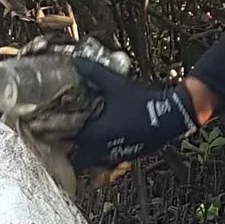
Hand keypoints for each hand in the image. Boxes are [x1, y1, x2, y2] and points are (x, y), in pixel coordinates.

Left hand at [68, 60, 198, 168]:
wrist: (172, 114)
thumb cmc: (143, 102)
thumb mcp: (116, 84)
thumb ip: (94, 73)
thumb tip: (78, 62)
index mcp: (98, 133)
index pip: (72, 141)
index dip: (60, 136)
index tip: (52, 131)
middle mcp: (106, 147)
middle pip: (81, 158)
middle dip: (73, 150)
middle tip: (65, 140)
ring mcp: (118, 153)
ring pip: (96, 161)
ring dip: (89, 154)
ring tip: (83, 143)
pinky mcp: (130, 154)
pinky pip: (110, 160)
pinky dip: (104, 154)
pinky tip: (105, 142)